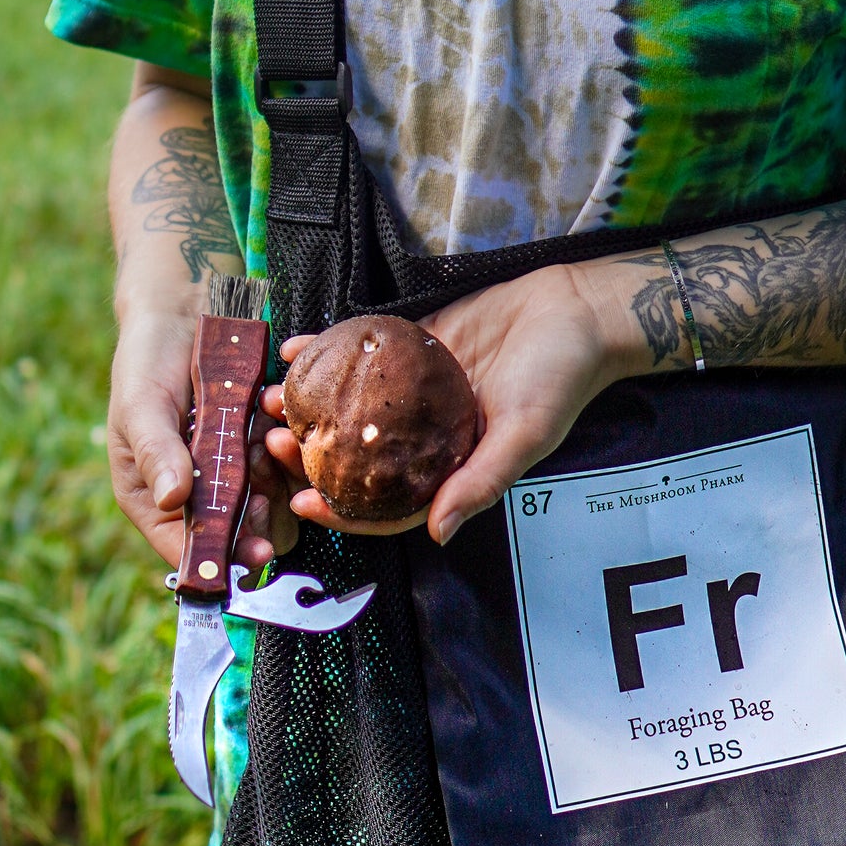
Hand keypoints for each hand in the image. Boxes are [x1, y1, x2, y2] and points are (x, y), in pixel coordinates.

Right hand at [108, 307, 297, 568]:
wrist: (183, 315)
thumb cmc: (146, 362)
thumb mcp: (142, 406)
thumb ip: (155, 452)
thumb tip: (170, 499)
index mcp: (154, 498)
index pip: (187, 547)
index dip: (222, 556)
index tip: (256, 552)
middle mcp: (195, 495)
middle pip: (234, 533)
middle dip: (256, 517)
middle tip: (267, 492)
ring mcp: (230, 474)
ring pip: (266, 502)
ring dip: (274, 476)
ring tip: (267, 438)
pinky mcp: (257, 449)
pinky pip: (282, 467)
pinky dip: (284, 448)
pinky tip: (274, 418)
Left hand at [261, 263, 624, 543]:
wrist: (575, 311)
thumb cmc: (559, 379)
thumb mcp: (524, 436)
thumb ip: (480, 483)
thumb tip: (439, 533)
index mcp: (453, 470)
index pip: (391, 506)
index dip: (345, 511)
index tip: (305, 503)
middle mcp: (429, 440)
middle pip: (360, 461)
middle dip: (312, 459)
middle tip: (272, 443)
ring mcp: (417, 396)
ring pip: (353, 411)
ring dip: (310, 407)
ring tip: (270, 398)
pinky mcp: (414, 352)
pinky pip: (363, 359)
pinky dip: (330, 354)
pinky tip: (297, 349)